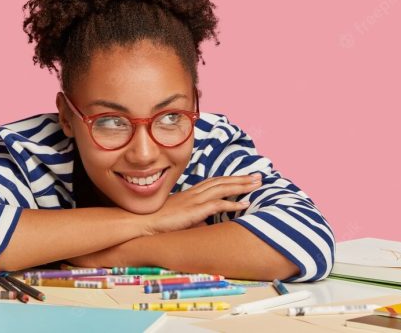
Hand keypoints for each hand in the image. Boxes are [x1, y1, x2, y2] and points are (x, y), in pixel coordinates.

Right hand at [142, 174, 261, 235]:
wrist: (142, 222)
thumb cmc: (157, 221)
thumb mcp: (179, 217)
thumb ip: (194, 218)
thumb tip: (205, 224)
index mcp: (191, 193)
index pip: (215, 182)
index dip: (230, 179)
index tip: (244, 177)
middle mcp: (195, 193)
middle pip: (222, 181)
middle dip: (242, 178)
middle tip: (259, 176)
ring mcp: (194, 200)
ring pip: (223, 188)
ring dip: (242, 186)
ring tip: (257, 184)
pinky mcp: (194, 210)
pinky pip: (218, 204)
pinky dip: (233, 204)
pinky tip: (245, 204)